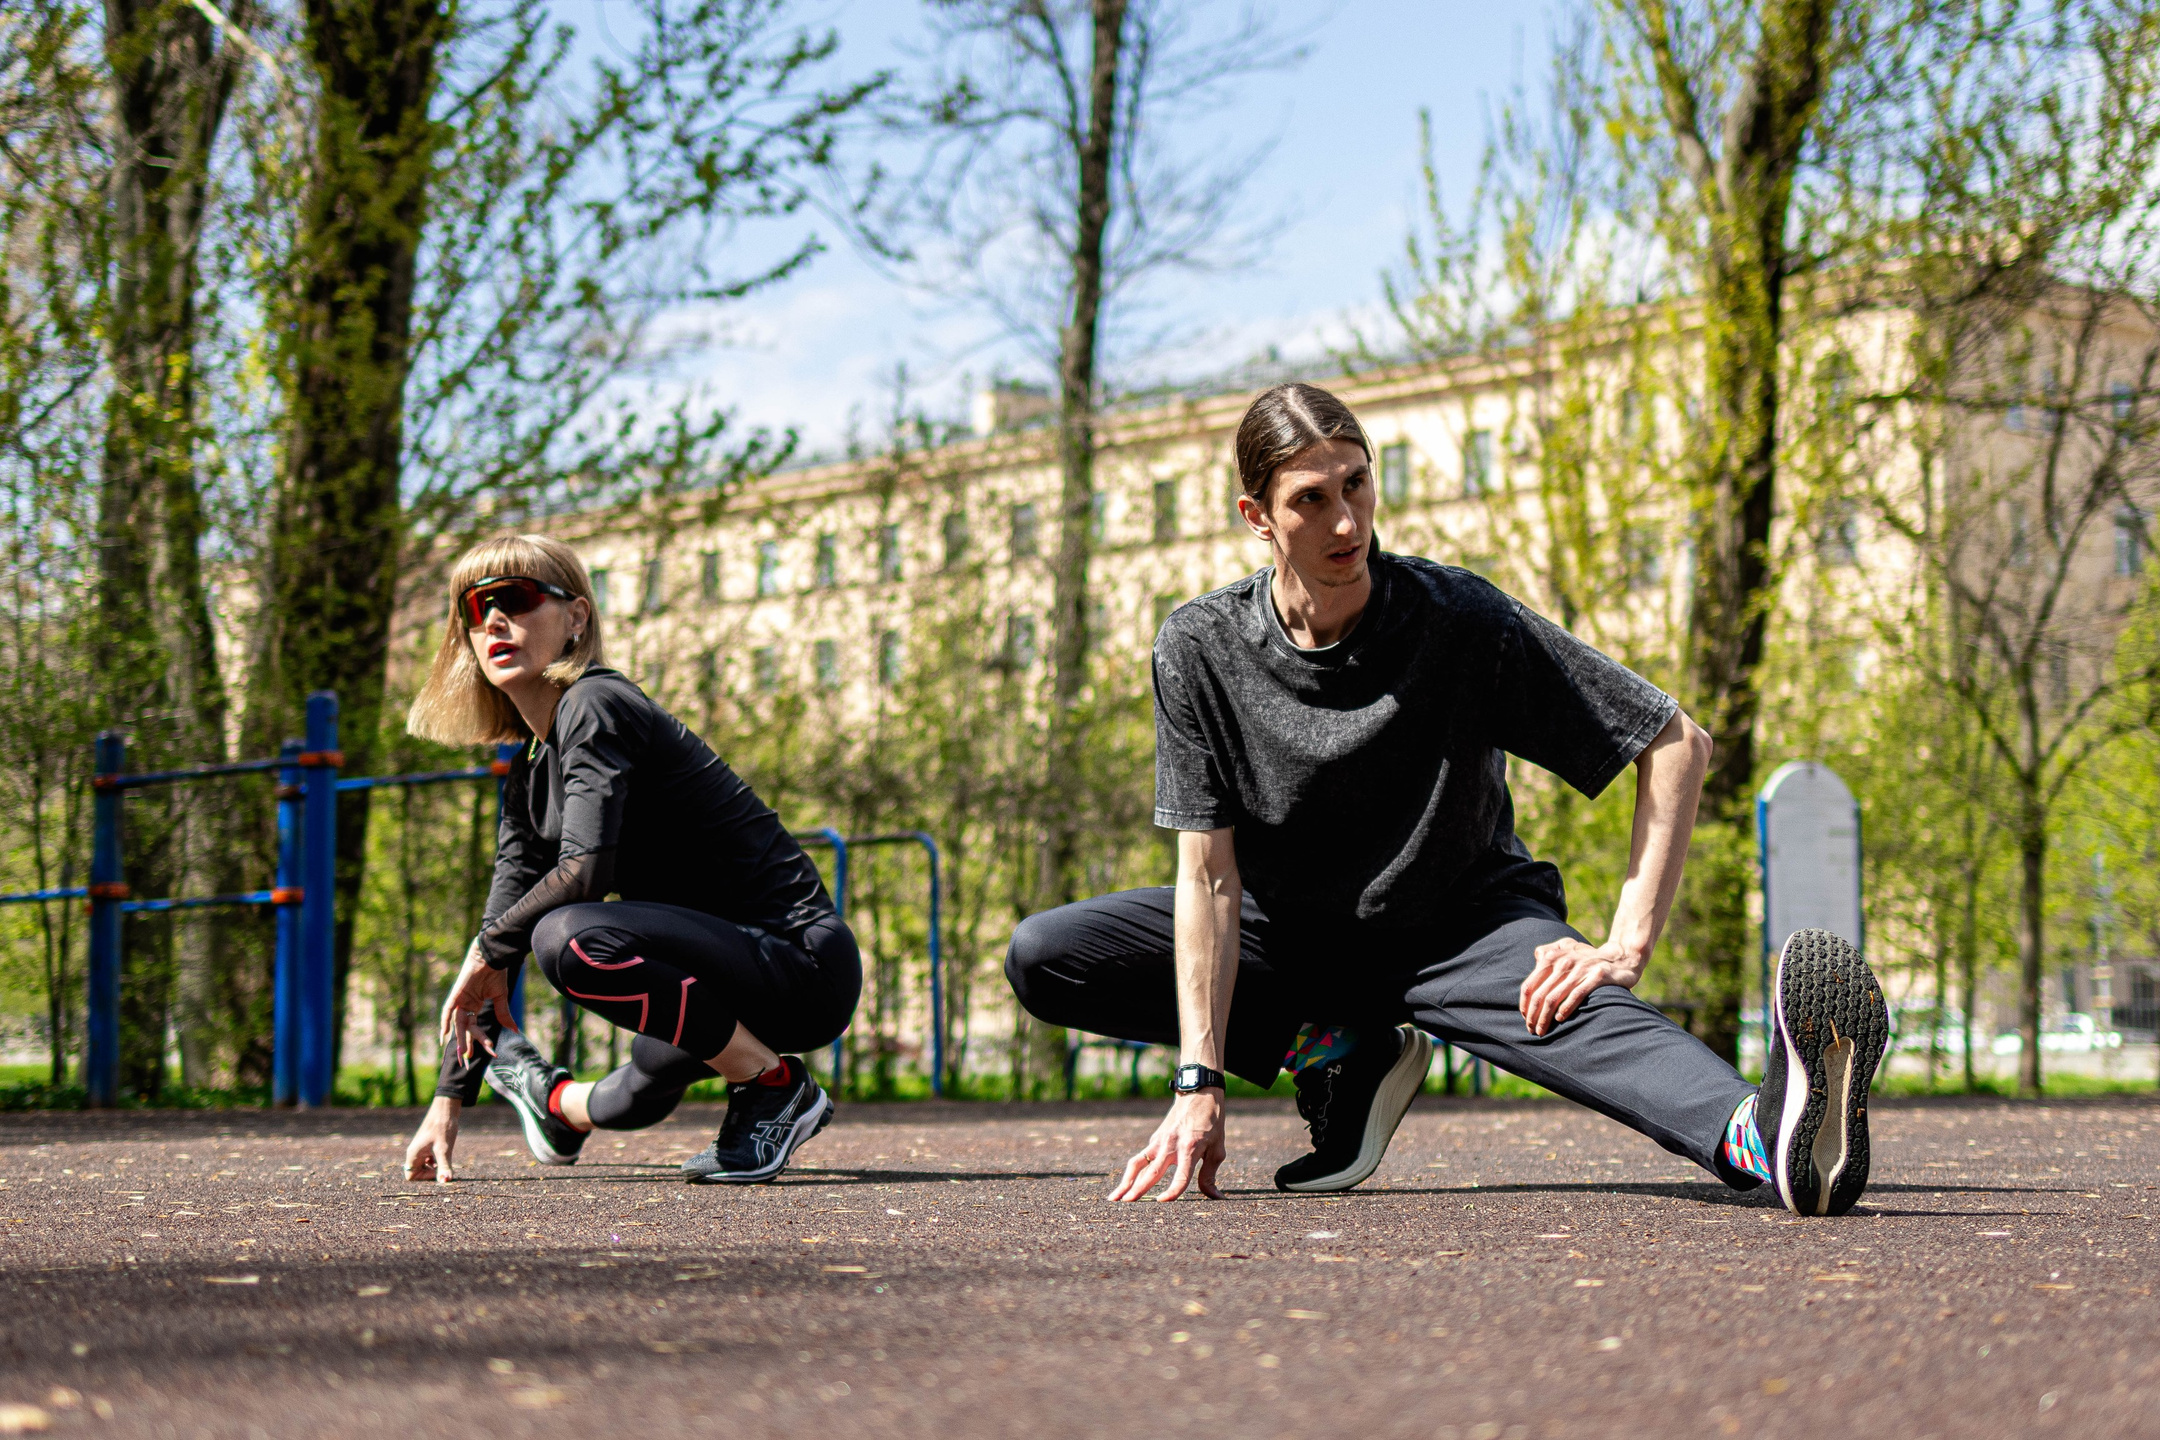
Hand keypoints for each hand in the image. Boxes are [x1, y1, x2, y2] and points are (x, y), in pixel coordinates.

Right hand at [404, 1096, 461, 1182]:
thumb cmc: (443, 1127)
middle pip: (416, 1172)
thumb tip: (445, 1181)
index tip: (437, 1170)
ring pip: (423, 1165)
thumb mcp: (444, 1149)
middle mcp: (414, 1152)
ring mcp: (420, 1148)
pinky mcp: (427, 1144)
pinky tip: (445, 1156)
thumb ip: (444, 1167)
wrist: (446, 1109)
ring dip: (433, 1167)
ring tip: (445, 1162)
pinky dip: (436, 1161)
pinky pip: (428, 1159)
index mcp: (413, 1154)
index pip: (410, 1176)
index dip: (423, 1178)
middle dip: (429, 1174)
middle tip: (443, 1168)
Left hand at [438, 939, 516, 1063]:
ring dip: (460, 1039)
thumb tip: (515, 1030)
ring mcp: (459, 1000)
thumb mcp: (501, 997)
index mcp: (474, 1006)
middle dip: (466, 1046)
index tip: (491, 1052)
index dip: (482, 1041)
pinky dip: (444, 1022)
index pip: (476, 1028)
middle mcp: (465, 1005)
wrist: (492, 956)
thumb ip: (503, 1014)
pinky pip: (447, 1011)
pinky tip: (444, 1035)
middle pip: (465, 1030)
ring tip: (463, 1055)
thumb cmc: (496, 973)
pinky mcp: (456, 994)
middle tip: (466, 1063)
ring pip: (457, 1024)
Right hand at [1109, 1090, 1225, 1201]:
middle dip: (1138, 1189)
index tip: (1162, 1201)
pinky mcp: (1154, 1139)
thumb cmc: (1212, 1122)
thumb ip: (1210, 1175)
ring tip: (1115, 1197)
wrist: (1198, 1094)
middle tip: (1126, 1203)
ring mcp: (1159, 1141)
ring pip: (1138, 1164)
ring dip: (1125, 1181)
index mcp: (1190, 1148)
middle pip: (1152, 1172)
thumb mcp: (1217, 1149)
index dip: (1173, 1191)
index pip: (1181, 1176)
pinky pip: (1141, 1158)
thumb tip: (1216, 1198)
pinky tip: (1126, 1185)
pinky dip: (1132, 1172)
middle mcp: (1171, 1145)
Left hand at [1519, 936, 1643, 1036]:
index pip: (1530, 984)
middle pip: (1540, 994)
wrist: (1621, 958)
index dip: (1525, 1004)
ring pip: (1554, 997)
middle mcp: (1564, 961)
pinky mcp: (1597, 976)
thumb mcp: (1567, 949)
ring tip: (1542, 1030)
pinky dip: (1565, 1008)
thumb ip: (1549, 953)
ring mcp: (1581, 968)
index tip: (1526, 1018)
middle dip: (1533, 1015)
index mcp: (1553, 956)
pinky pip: (1576, 994)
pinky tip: (1560, 1019)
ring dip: (1545, 1017)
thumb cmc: (1589, 958)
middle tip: (1532, 1029)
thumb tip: (1535, 960)